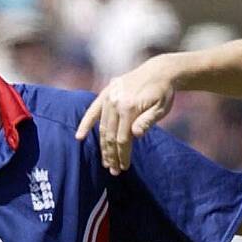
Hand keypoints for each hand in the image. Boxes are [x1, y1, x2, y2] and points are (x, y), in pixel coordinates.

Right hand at [75, 58, 176, 173]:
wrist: (158, 71)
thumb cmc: (163, 92)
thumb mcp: (161, 109)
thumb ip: (147, 121)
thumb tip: (134, 135)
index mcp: (129, 107)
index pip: (122, 138)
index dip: (122, 154)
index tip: (124, 167)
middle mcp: (115, 102)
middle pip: (110, 135)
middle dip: (112, 155)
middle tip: (114, 171)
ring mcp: (109, 97)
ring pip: (102, 127)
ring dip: (102, 146)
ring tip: (106, 162)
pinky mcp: (106, 93)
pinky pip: (93, 111)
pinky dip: (85, 123)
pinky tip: (79, 137)